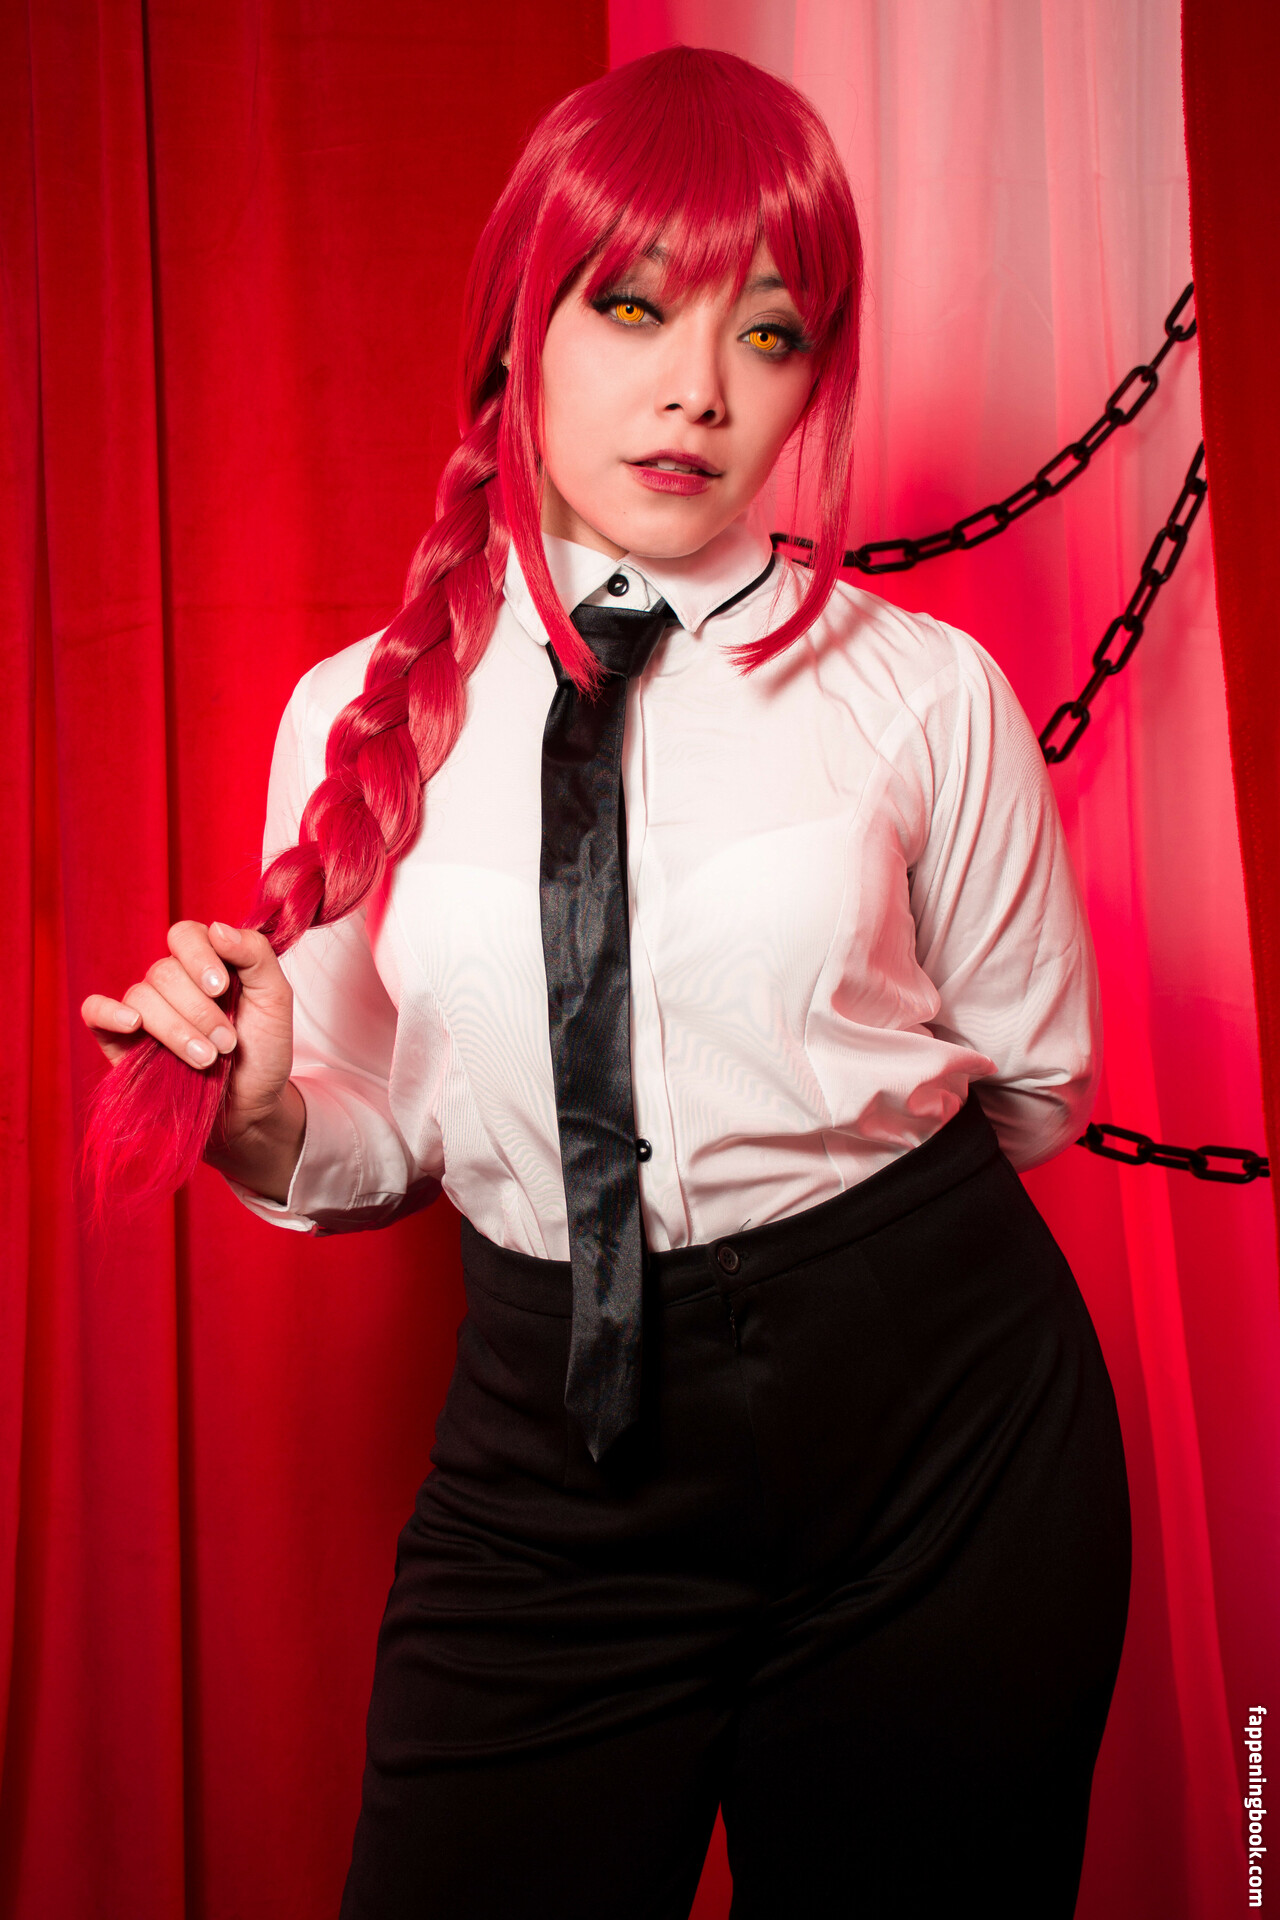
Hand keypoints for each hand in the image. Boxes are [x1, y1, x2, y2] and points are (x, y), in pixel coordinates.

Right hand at [82, 922, 302, 1192]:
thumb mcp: (275, 999)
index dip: (199, 957)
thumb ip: (256, 955)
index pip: (186, 935)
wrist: (251, 1107)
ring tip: (206, 1059)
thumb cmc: (263, 1052)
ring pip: (141, 997)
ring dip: (176, 1029)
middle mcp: (172, 982)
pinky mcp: (120, 1040)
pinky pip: (96, 1011)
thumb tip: (217, 929)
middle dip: (199, 1011)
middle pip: (164, 972)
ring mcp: (145, 1010)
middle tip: (226, 1043)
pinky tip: (133, 1024)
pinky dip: (109, 1012)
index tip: (222, 989)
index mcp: (207, 963)